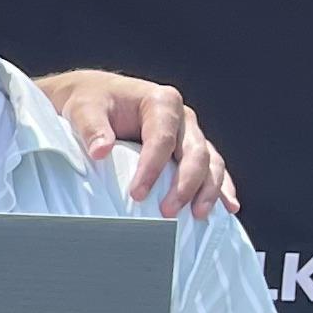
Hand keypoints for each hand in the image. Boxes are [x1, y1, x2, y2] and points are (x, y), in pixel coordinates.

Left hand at [40, 69, 233, 219]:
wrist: (98, 97)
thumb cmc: (91, 102)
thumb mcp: (84, 109)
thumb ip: (92, 128)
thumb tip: (101, 151)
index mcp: (160, 102)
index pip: (162, 138)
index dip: (152, 168)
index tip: (137, 194)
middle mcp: (182, 117)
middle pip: (195, 152)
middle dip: (185, 184)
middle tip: (168, 211)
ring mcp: (189, 134)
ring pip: (210, 162)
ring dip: (209, 190)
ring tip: (200, 215)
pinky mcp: (190, 149)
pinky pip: (213, 168)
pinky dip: (222, 187)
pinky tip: (229, 207)